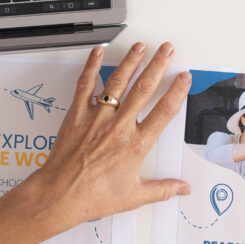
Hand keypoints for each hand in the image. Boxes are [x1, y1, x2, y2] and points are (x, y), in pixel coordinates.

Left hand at [27, 42, 191, 229]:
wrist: (60, 194)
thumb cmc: (93, 196)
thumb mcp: (134, 196)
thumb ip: (162, 189)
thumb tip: (183, 189)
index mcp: (136, 144)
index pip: (164, 111)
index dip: (177, 92)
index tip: (184, 77)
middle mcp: (119, 126)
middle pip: (144, 89)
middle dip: (158, 65)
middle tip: (167, 50)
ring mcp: (97, 117)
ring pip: (118, 82)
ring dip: (131, 61)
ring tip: (141, 47)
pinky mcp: (77, 114)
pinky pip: (85, 85)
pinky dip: (91, 66)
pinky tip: (98, 53)